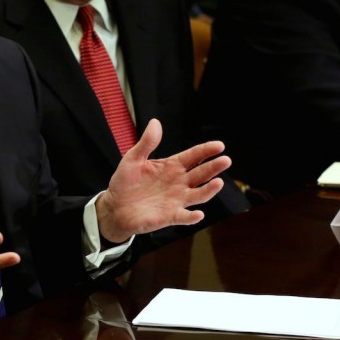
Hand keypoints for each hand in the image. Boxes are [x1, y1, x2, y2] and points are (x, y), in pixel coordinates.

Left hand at [96, 119, 229, 242]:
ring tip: (218, 182)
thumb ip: (146, 143)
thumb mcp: (133, 159)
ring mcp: (176, 200)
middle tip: (225, 160)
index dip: (206, 150)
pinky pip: (184, 217)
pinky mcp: (170, 216)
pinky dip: (192, 217)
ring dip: (209, 190)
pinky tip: (198, 214)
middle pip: (201, 174)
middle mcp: (179, 183)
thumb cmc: (125, 182)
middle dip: (213, 167)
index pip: (193, 156)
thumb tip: (155, 122)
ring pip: (198, 194)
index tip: (219, 145)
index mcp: (172, 166)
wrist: (114, 207)